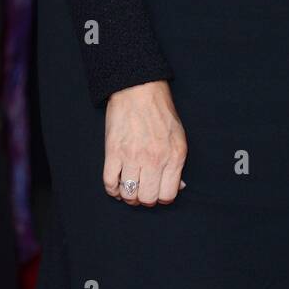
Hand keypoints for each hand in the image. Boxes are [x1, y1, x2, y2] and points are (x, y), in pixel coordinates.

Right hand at [103, 81, 186, 206]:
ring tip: (129, 189)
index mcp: (174, 156)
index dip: (162, 197)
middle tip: (142, 191)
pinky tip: (117, 184)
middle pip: (148, 198)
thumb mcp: (179, 137)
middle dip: (145, 199)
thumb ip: (178, 163)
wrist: (139, 89)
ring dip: (128, 195)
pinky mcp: (113, 152)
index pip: (168, 195)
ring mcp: (133, 157)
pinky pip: (109, 183)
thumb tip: (179, 187)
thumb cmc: (161, 112)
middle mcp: (155, 159)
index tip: (157, 192)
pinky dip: (113, 189)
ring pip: (129, 194)